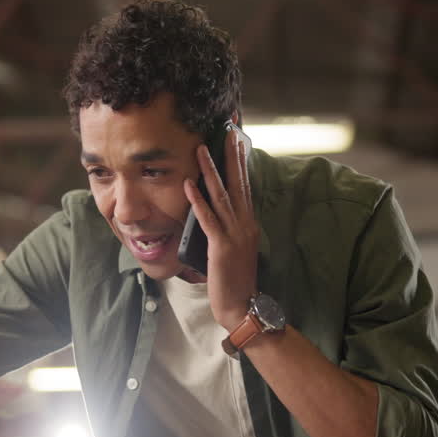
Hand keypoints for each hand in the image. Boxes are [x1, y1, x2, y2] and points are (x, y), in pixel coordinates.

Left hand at [183, 128, 257, 331]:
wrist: (243, 307)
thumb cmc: (235, 281)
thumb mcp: (234, 249)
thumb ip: (227, 228)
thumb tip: (214, 211)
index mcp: (249, 223)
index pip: (244, 184)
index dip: (240, 160)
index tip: (236, 138)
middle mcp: (246, 224)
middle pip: (238, 182)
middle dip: (231, 155)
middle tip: (227, 129)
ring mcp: (235, 234)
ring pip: (222, 196)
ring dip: (210, 171)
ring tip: (201, 149)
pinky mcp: (222, 247)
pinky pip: (208, 219)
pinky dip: (198, 201)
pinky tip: (188, 185)